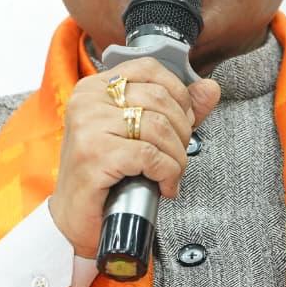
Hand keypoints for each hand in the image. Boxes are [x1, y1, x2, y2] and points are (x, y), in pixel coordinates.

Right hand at [47, 57, 220, 257]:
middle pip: (159, 99)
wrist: (75, 217)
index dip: (177, 94)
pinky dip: (167, 173)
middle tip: (177, 155)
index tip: (183, 121)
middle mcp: (88, 101)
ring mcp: (88, 127)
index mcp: (95, 88)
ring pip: (158, 127)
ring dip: (177, 156)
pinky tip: (163, 185)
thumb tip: (210, 88)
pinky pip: (150, 156)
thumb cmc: (106, 174)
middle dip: (181, 131)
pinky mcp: (94, 155)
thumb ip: (176, 109)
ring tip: (171, 173)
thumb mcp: (141, 134)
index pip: (149, 69)